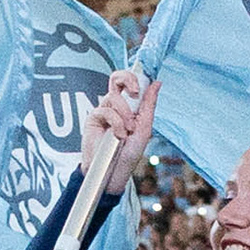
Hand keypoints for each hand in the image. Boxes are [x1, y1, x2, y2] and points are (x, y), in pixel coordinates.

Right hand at [82, 66, 157, 193]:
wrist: (113, 172)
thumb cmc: (129, 153)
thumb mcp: (144, 128)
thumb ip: (149, 105)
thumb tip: (157, 83)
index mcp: (129, 105)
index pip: (130, 82)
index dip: (136, 76)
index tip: (144, 84)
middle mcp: (115, 105)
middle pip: (116, 77)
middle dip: (128, 79)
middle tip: (135, 93)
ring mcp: (103, 111)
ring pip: (114, 97)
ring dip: (125, 114)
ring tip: (128, 131)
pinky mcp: (93, 119)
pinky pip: (106, 110)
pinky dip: (116, 123)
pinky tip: (118, 136)